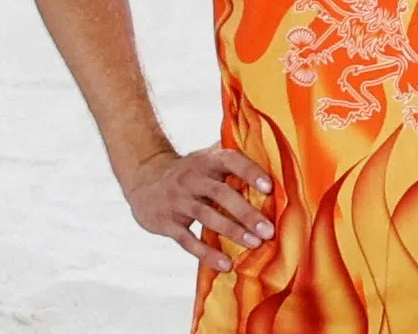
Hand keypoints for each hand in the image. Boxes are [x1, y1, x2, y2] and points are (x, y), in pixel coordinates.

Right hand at [122, 144, 274, 271]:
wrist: (145, 179)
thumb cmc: (190, 170)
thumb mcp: (207, 156)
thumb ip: (233, 154)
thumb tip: (271, 152)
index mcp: (208, 160)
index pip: (231, 161)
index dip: (250, 173)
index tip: (269, 188)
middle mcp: (193, 178)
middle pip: (221, 194)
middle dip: (246, 212)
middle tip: (268, 230)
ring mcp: (179, 200)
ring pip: (207, 217)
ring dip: (232, 231)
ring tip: (254, 244)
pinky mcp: (168, 223)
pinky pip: (188, 240)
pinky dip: (207, 253)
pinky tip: (226, 264)